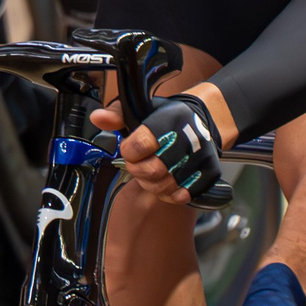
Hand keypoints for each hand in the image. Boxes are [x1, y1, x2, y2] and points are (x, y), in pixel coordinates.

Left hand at [93, 88, 229, 204]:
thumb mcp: (141, 109)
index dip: (129, 151)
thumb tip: (97, 118)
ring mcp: (199, 158)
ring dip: (151, 184)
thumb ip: (116, 115)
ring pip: (164, 187)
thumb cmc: (167, 116)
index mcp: (166, 121)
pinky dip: (170, 193)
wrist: (203, 118)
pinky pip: (182, 195)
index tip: (130, 149)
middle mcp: (186, 140)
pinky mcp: (208, 173)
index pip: (138, 146)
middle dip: (138, 170)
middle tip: (139, 163)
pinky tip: (167, 181)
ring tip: (152, 172)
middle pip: (151, 171)